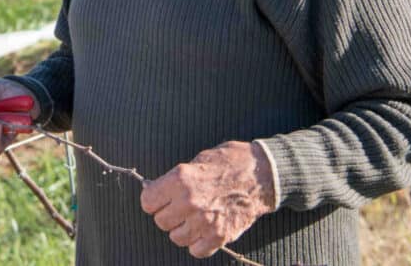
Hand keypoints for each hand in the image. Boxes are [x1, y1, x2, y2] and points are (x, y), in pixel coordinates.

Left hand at [140, 141, 275, 259]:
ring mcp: (204, 221)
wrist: (262, 174)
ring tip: (193, 218)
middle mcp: (189, 202)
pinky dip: (198, 243)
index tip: (160, 199)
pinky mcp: (220, 236)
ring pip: (176, 237)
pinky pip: (196, 250)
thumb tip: (158, 190)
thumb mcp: (198, 160)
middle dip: (168, 214)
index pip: (148, 201)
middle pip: (161, 221)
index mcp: (180, 179)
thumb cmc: (230, 162)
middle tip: (179, 208)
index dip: (154, 200)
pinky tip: (204, 230)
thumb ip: (177, 178)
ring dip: (182, 230)